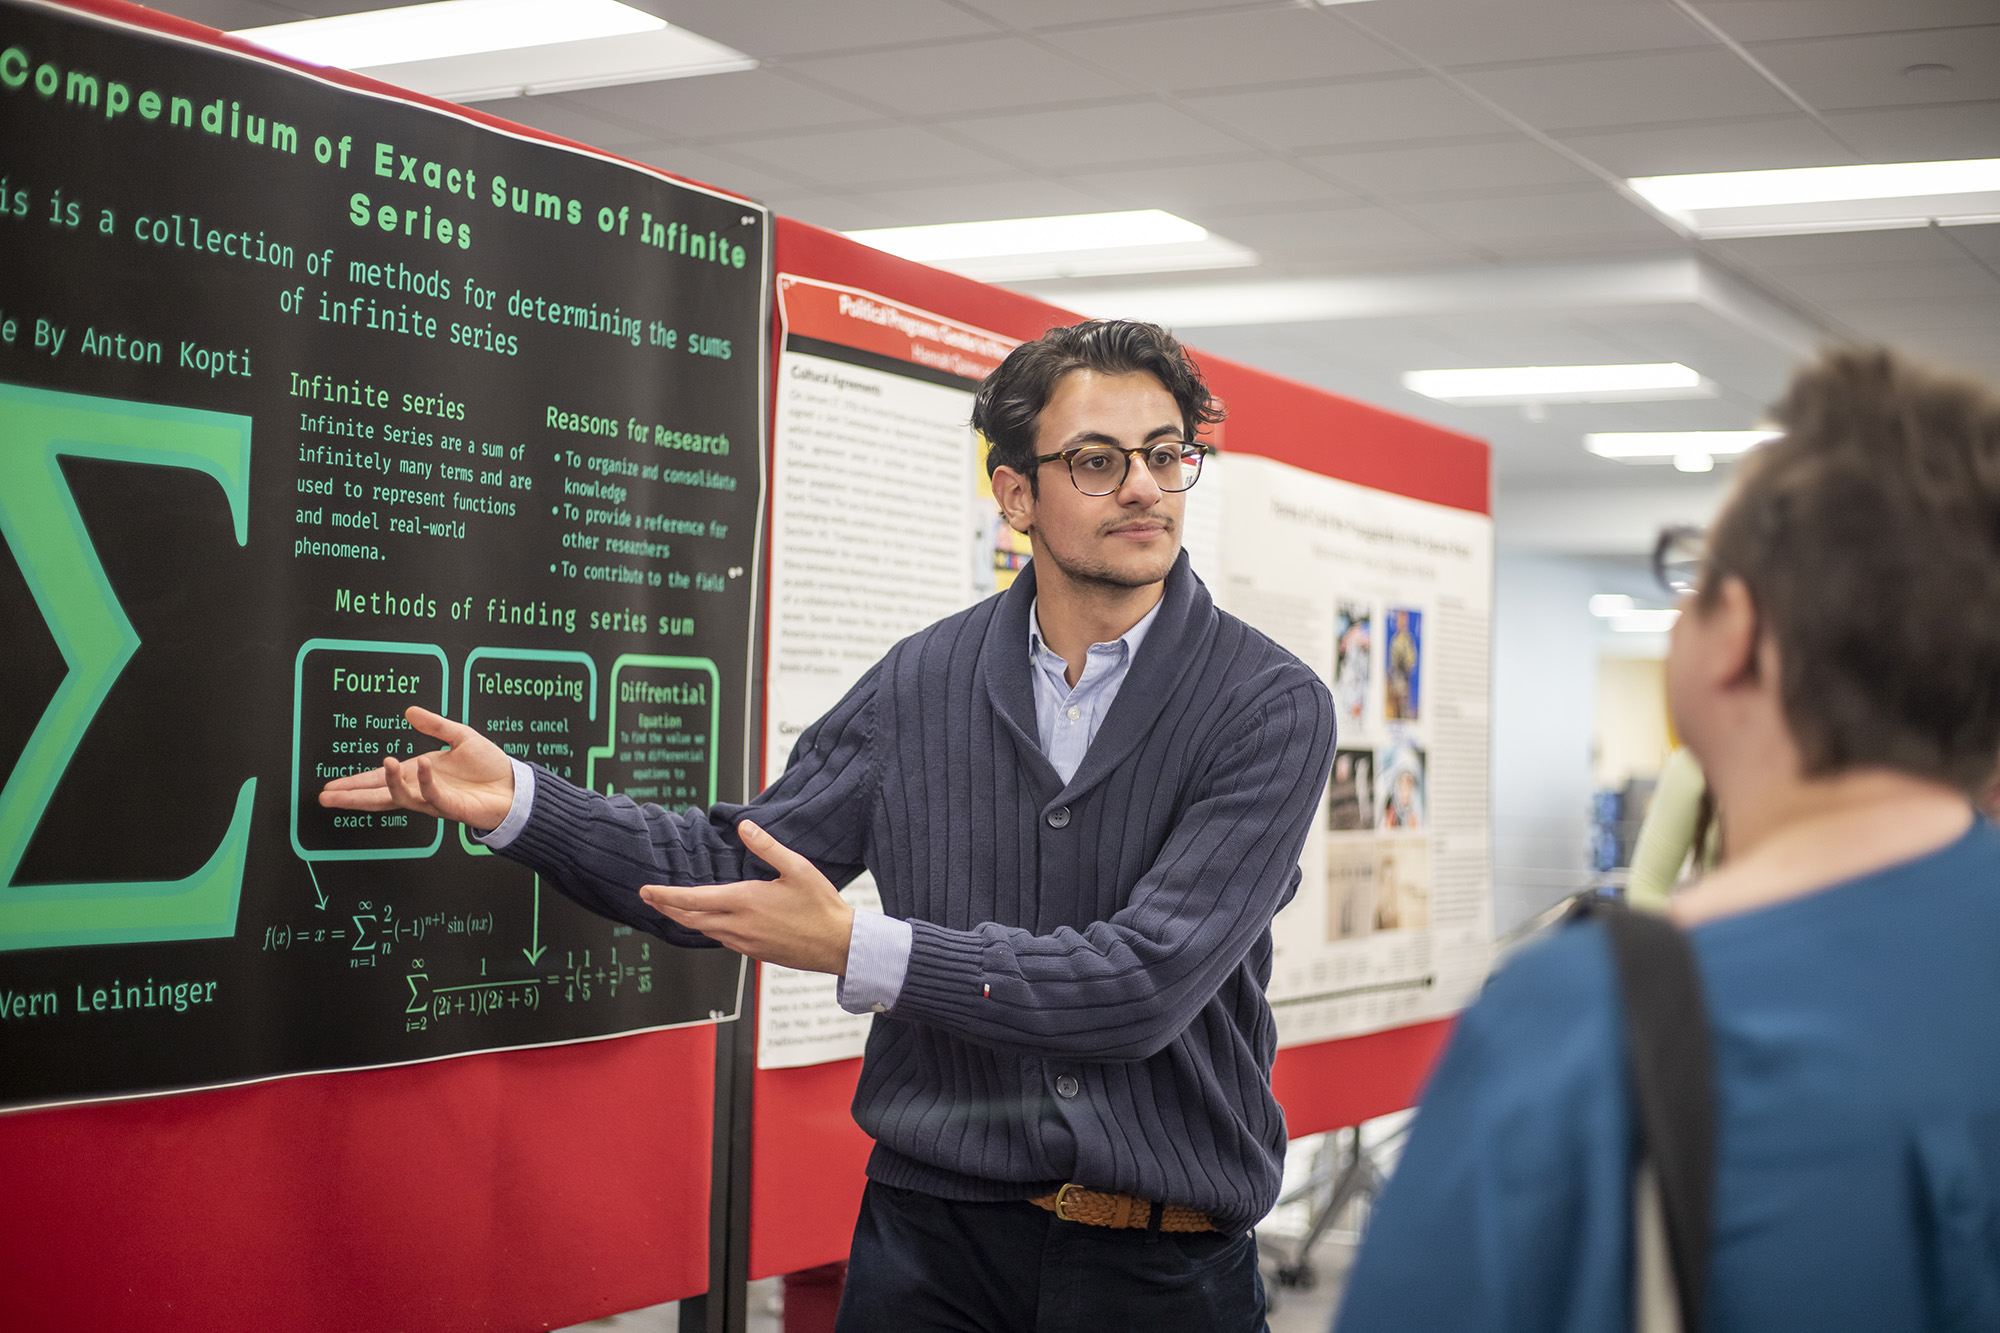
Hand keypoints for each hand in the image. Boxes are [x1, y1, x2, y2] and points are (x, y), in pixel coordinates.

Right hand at [318, 706, 515, 829]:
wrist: (516, 787)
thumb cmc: (490, 767)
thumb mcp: (460, 737)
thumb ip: (435, 725)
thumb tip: (409, 710)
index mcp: (418, 773)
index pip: (379, 780)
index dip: (355, 784)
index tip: (331, 788)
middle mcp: (422, 789)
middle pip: (380, 795)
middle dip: (354, 797)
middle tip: (327, 797)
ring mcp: (436, 800)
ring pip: (404, 797)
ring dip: (392, 782)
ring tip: (385, 763)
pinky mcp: (453, 807)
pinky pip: (434, 796)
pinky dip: (426, 781)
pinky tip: (421, 765)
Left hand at [639, 821, 855, 974]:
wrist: (838, 944)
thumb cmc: (821, 907)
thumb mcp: (797, 868)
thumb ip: (767, 847)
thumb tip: (744, 827)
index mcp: (746, 901)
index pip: (693, 900)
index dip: (666, 896)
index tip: (647, 891)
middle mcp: (740, 925)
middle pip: (690, 919)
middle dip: (666, 909)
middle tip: (649, 899)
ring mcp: (745, 942)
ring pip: (704, 932)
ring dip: (685, 920)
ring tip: (673, 909)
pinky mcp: (754, 952)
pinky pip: (721, 940)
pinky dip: (706, 929)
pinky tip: (709, 923)